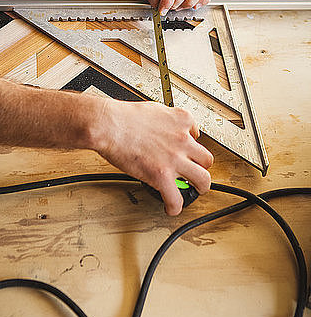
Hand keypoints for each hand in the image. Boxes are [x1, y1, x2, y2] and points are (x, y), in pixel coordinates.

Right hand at [96, 99, 212, 214]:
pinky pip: (176, 198)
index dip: (190, 146)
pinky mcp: (162, 176)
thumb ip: (166, 120)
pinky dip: (175, 206)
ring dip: (198, 187)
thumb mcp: (154, 109)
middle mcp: (183, 140)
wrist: (109, 125)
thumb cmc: (124, 117)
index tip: (185, 151)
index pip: (197, 135)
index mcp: (182, 120)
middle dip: (201, 167)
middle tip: (195, 172)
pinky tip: (171, 207)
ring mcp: (175, 159)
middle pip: (207, 159)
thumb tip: (164, 128)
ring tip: (192, 191)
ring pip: (203, 179)